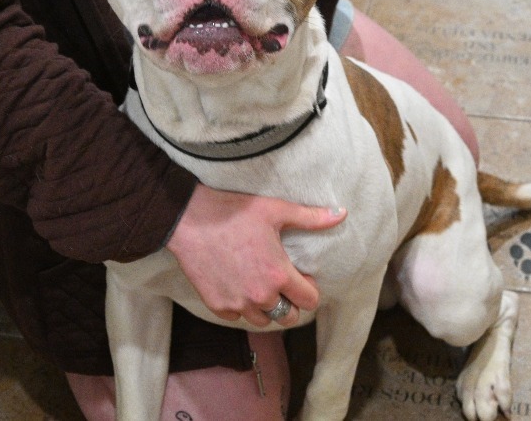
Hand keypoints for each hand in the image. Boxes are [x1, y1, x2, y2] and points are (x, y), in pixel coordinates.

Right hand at [165, 183, 345, 327]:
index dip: (310, 289)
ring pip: (263, 320)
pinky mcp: (217, 305)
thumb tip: (341, 214)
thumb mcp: (276, 210)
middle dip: (291, 303)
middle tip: (282, 283)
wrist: (189, 219)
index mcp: (279, 274)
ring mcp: (238, 303)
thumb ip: (311, 218)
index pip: (310, 301)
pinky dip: (241, 306)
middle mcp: (260, 295)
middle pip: (289, 317)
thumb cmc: (234, 212)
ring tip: (261, 285)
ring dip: (266, 307)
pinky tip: (240, 286)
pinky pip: (237, 316)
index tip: (302, 277)